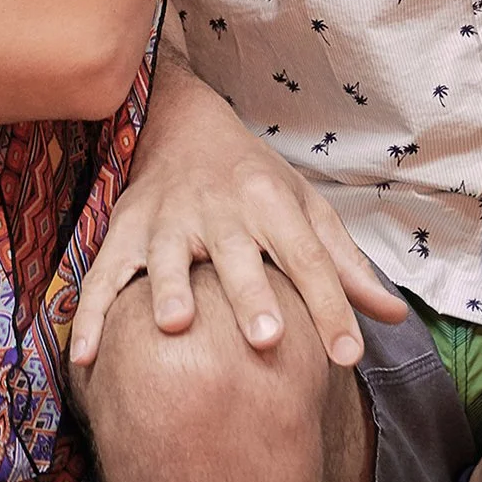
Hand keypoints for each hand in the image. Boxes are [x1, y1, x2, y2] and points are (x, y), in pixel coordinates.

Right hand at [69, 58, 404, 369]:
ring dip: (170, 289)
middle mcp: (220, 208)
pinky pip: (106, 274)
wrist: (183, 123)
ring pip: (168, 256)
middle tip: (265, 338)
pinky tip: (86, 358)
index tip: (349, 357)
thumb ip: (344, 265)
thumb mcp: (304, 207)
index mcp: (270, 201)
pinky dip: (92, 315)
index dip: (331, 306)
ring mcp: (168, 218)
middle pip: (238, 254)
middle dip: (250, 294)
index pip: (308, 257)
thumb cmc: (254, 180)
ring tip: (173, 326)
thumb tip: (395, 319)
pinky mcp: (126, 230)